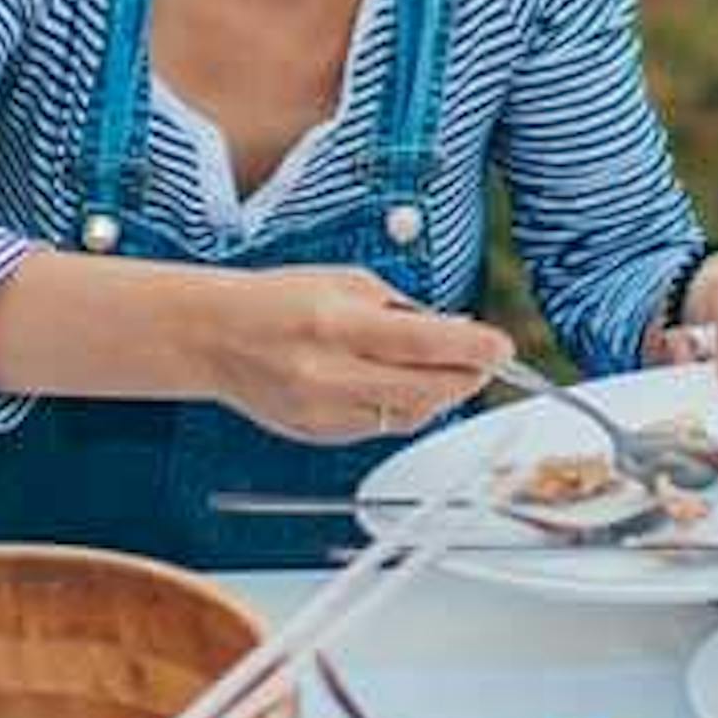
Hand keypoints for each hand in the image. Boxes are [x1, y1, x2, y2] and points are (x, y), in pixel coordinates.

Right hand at [202, 266, 508, 444]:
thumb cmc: (280, 300)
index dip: (472, 348)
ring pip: (408, 415)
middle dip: (466, 376)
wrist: (215, 337)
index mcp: (335, 324)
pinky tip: (408, 387)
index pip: (423, 343)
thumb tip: (455, 332)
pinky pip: (381, 428)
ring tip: (452, 372)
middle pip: (425, 389)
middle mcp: (329, 373)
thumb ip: (400, 309)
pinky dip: (404, 408)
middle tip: (488, 361)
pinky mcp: (319, 435)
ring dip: (441, 395)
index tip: (502, 346)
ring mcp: (323, 412)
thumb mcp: (344, 282)